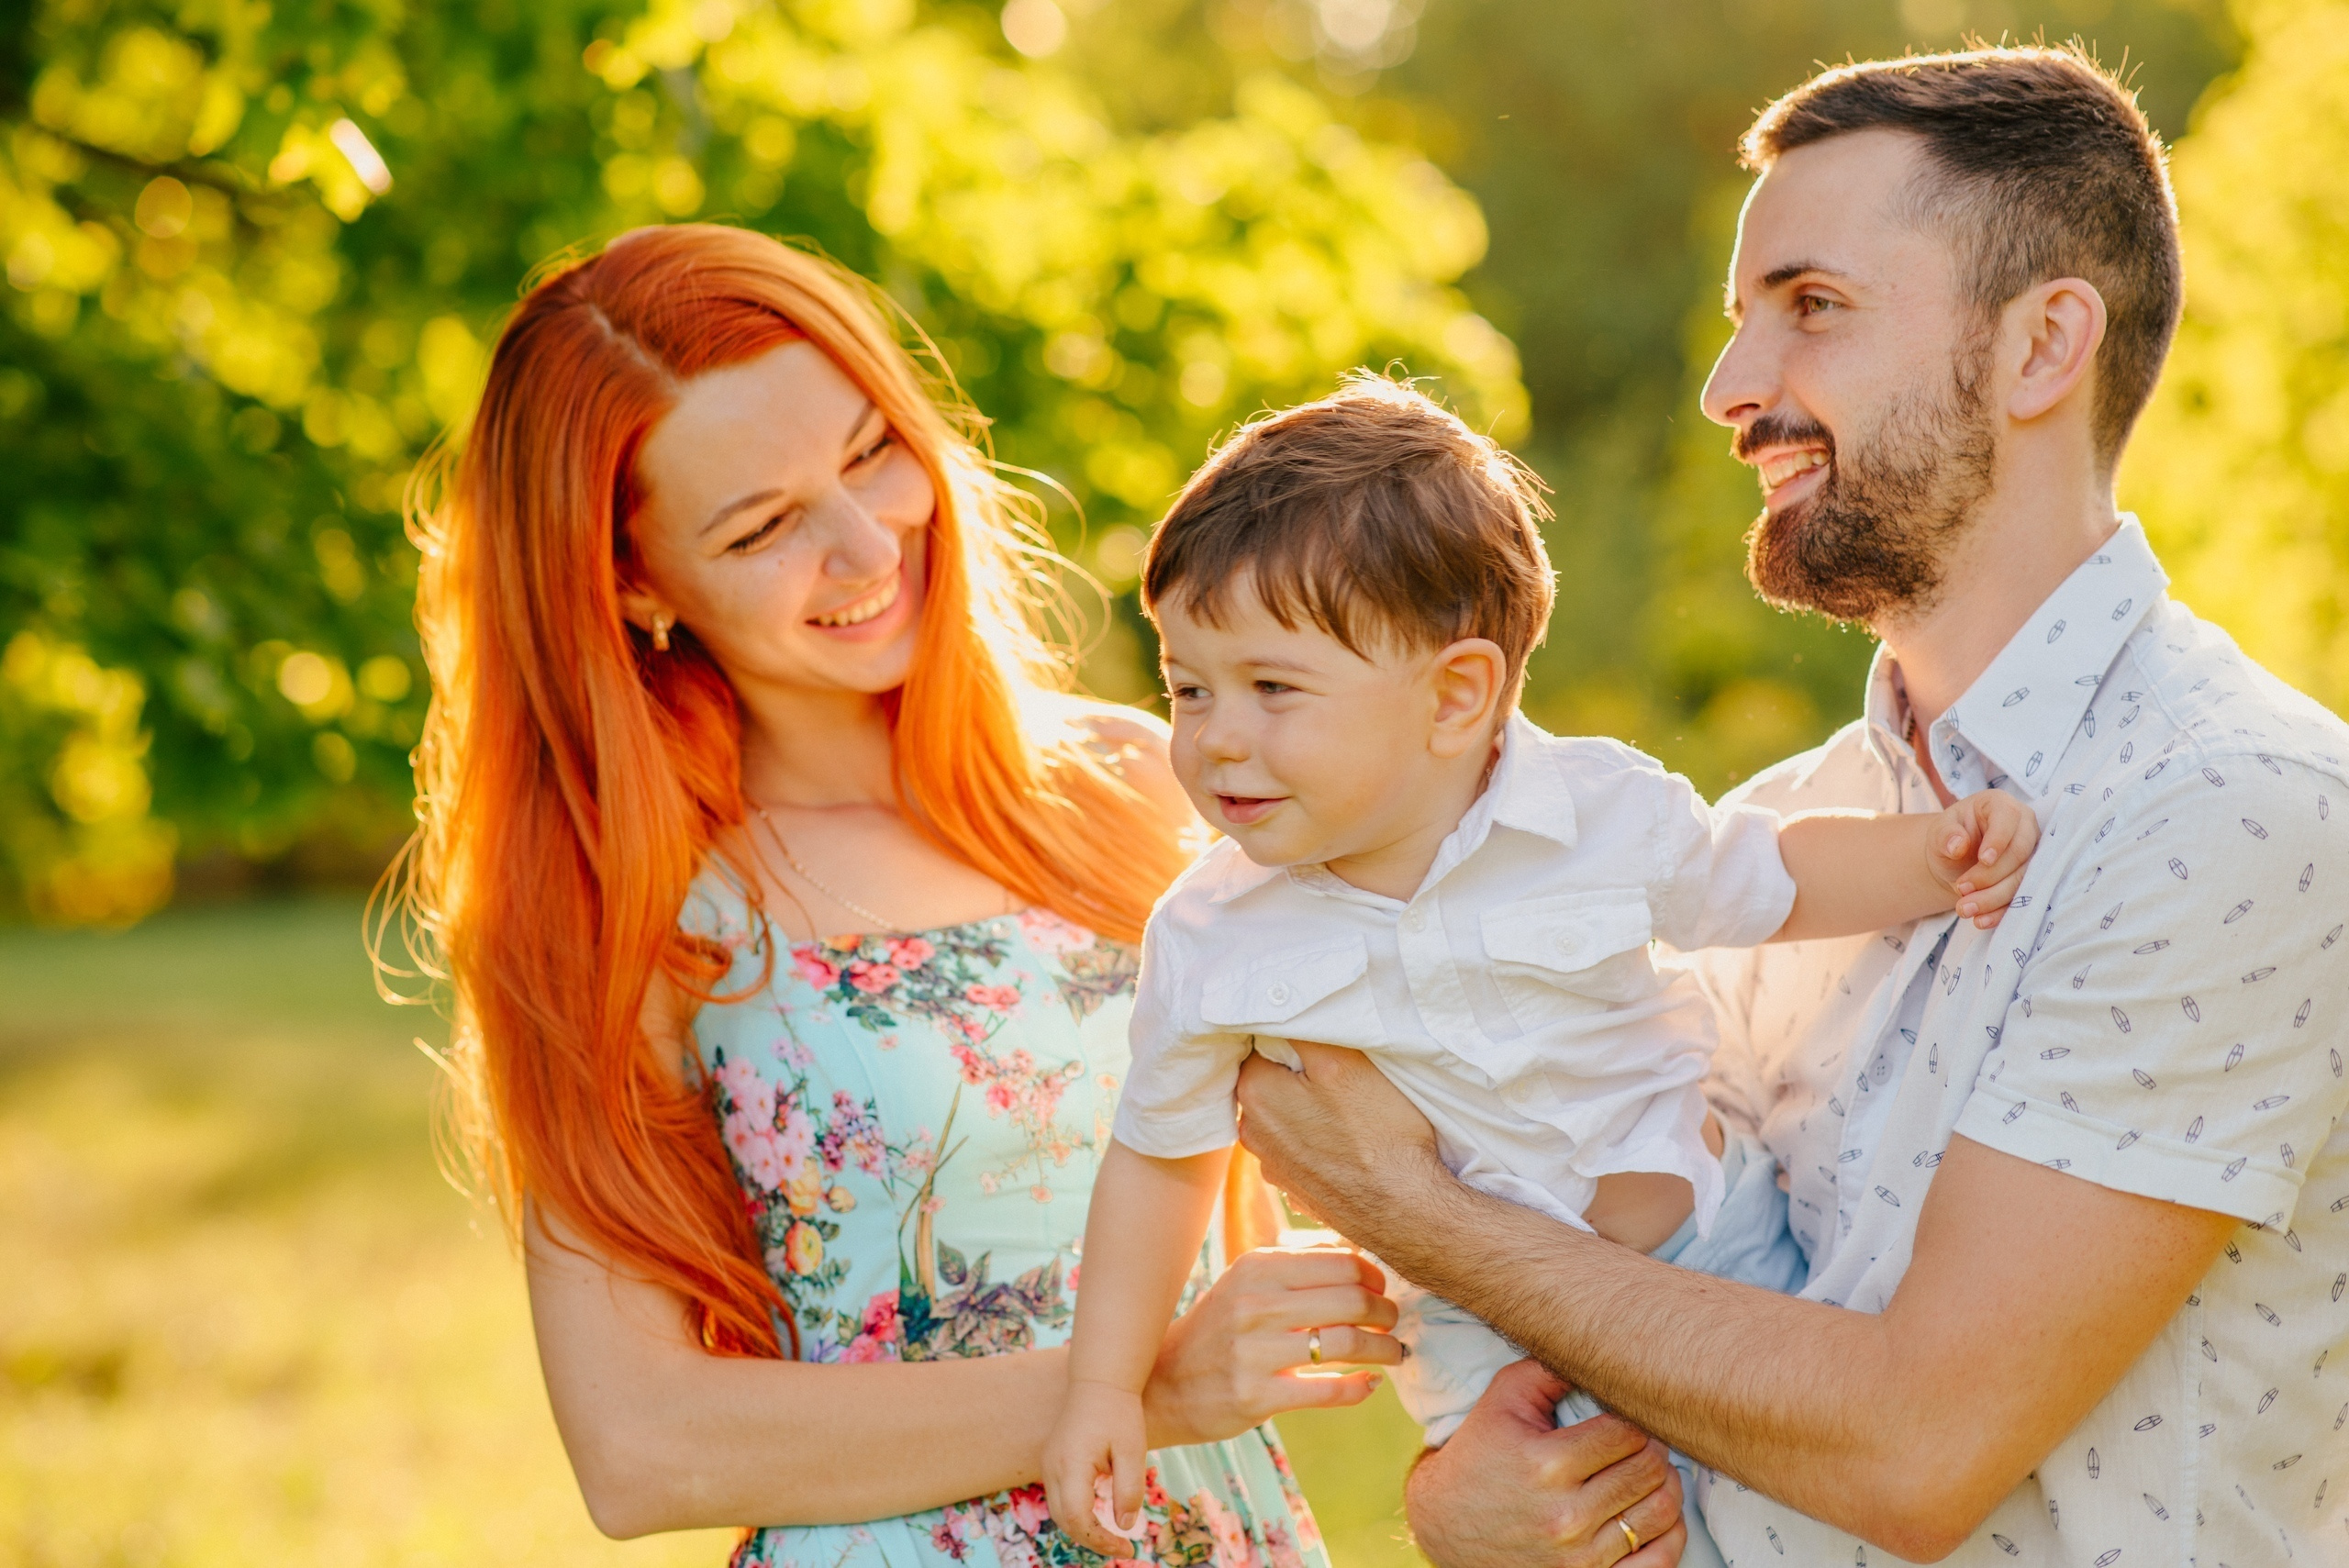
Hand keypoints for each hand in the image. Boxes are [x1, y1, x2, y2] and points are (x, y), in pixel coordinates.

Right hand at [1043, 1378, 1147, 1557]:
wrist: (1099, 1381)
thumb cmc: (1119, 1413)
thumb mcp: (1133, 1451)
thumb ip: (1129, 1490)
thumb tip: (1125, 1526)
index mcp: (1070, 1465)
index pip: (1078, 1519)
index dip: (1101, 1541)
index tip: (1127, 1549)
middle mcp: (1051, 1467)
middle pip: (1064, 1521)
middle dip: (1092, 1541)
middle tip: (1122, 1548)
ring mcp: (1047, 1464)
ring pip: (1058, 1512)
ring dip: (1083, 1529)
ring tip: (1112, 1538)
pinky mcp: (1051, 1462)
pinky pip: (1059, 1498)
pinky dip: (1076, 1514)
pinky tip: (1099, 1518)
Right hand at [1143, 1245, 1400, 1447]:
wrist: (1161, 1382)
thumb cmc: (1217, 1328)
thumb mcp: (1245, 1282)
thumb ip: (1296, 1264)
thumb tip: (1358, 1252)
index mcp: (1256, 1267)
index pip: (1341, 1262)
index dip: (1375, 1277)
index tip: (1383, 1289)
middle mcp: (1255, 1304)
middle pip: (1352, 1301)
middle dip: (1386, 1312)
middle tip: (1394, 1321)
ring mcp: (1253, 1352)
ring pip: (1347, 1344)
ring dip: (1383, 1349)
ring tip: (1392, 1352)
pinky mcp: (1255, 1397)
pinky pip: (1328, 1390)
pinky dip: (1360, 1387)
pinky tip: (1370, 1383)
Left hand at [1235, 1040, 1447, 1252]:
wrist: (1407, 1211)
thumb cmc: (1381, 1132)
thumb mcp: (1345, 1061)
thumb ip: (1302, 1031)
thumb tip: (1276, 1012)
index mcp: (1255, 1094)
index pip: (1262, 1044)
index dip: (1295, 1039)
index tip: (1325, 1046)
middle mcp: (1252, 1133)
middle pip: (1272, 1082)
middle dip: (1299, 1076)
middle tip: (1341, 1077)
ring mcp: (1273, 1167)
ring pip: (1287, 1118)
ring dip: (1309, 1111)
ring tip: (1351, 1115)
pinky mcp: (1296, 1191)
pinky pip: (1302, 1151)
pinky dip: (1319, 1143)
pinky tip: (1349, 1146)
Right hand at [1407, 1360, 1687, 1567]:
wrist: (1443, 1524)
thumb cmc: (1478, 1455)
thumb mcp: (1502, 1400)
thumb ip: (1550, 1368)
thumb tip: (1601, 1350)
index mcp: (1546, 1463)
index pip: (1629, 1432)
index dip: (1635, 1419)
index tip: (1626, 1419)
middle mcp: (1565, 1515)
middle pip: (1650, 1470)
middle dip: (1653, 1449)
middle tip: (1642, 1443)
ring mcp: (1579, 1557)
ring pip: (1661, 1512)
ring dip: (1665, 1487)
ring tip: (1649, 1474)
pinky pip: (1659, 1561)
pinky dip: (1669, 1535)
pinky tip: (1654, 1515)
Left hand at [1927, 790, 2039, 926]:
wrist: (1955, 860)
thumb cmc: (1950, 837)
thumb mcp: (1939, 833)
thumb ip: (1946, 835)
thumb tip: (1958, 845)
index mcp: (2001, 806)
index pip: (2009, 818)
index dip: (1999, 840)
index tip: (1983, 859)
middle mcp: (2024, 828)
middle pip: (2020, 853)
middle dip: (1990, 876)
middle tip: (1961, 889)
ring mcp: (2032, 855)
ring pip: (2023, 880)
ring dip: (1993, 898)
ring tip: (1963, 909)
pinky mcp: (2031, 880)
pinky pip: (2023, 899)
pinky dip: (2001, 912)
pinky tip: (1981, 921)